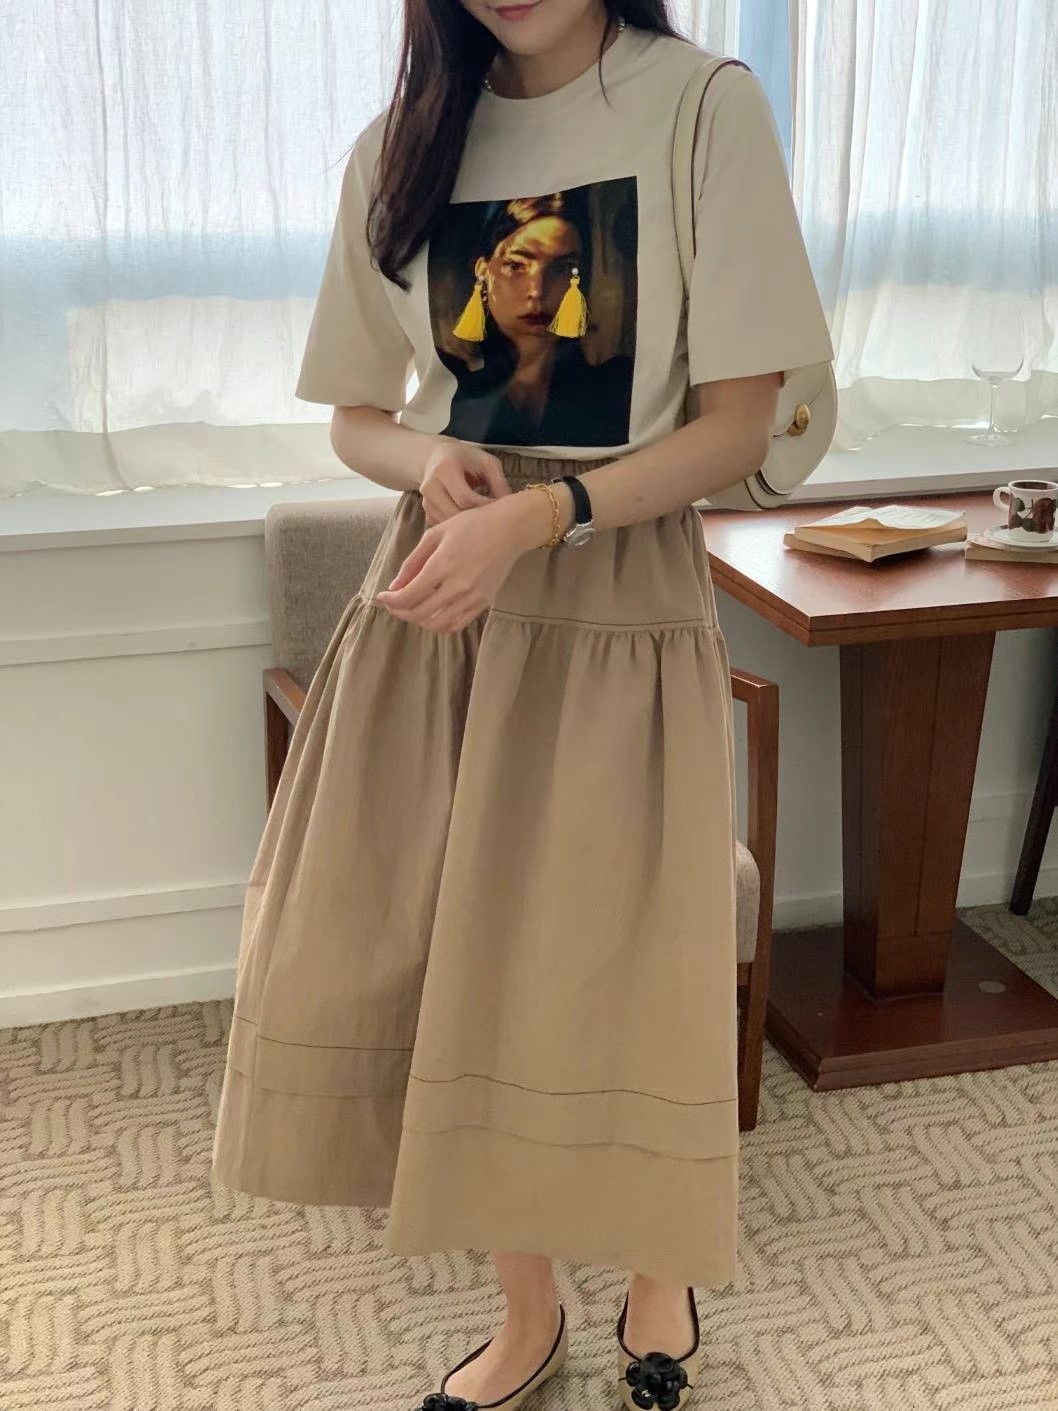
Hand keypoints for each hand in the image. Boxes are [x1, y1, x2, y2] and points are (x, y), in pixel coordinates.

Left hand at [374, 494, 545, 632]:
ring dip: (418, 621)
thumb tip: (395, 586)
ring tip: (412, 609)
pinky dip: (439, 625)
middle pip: (419, 613)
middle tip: (393, 604)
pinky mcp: (483, 602)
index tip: (383, 596)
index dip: (390, 601)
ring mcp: (472, 597)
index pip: (408, 596)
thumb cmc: (472, 525)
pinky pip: (456, 624)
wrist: (510, 529)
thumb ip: (413, 561)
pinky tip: (433, 615)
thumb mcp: (436, 534)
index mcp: (442, 565)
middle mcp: (457, 585)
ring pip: (436, 624)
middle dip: (400, 612)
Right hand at [418, 438, 512, 525]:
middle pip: (455, 514)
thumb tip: (512, 509)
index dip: (484, 507)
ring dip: (470, 528)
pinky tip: (475, 526)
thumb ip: (500, 484)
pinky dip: (461, 530)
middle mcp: (430, 487)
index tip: (500, 509)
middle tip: (496, 521)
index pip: (465, 498)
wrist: (437, 458)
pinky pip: (446, 528)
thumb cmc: (466, 459)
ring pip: (450, 525)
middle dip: (477, 520)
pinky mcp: (428, 514)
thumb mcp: (487, 463)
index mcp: (445, 469)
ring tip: (487, 523)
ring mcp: (426, 503)